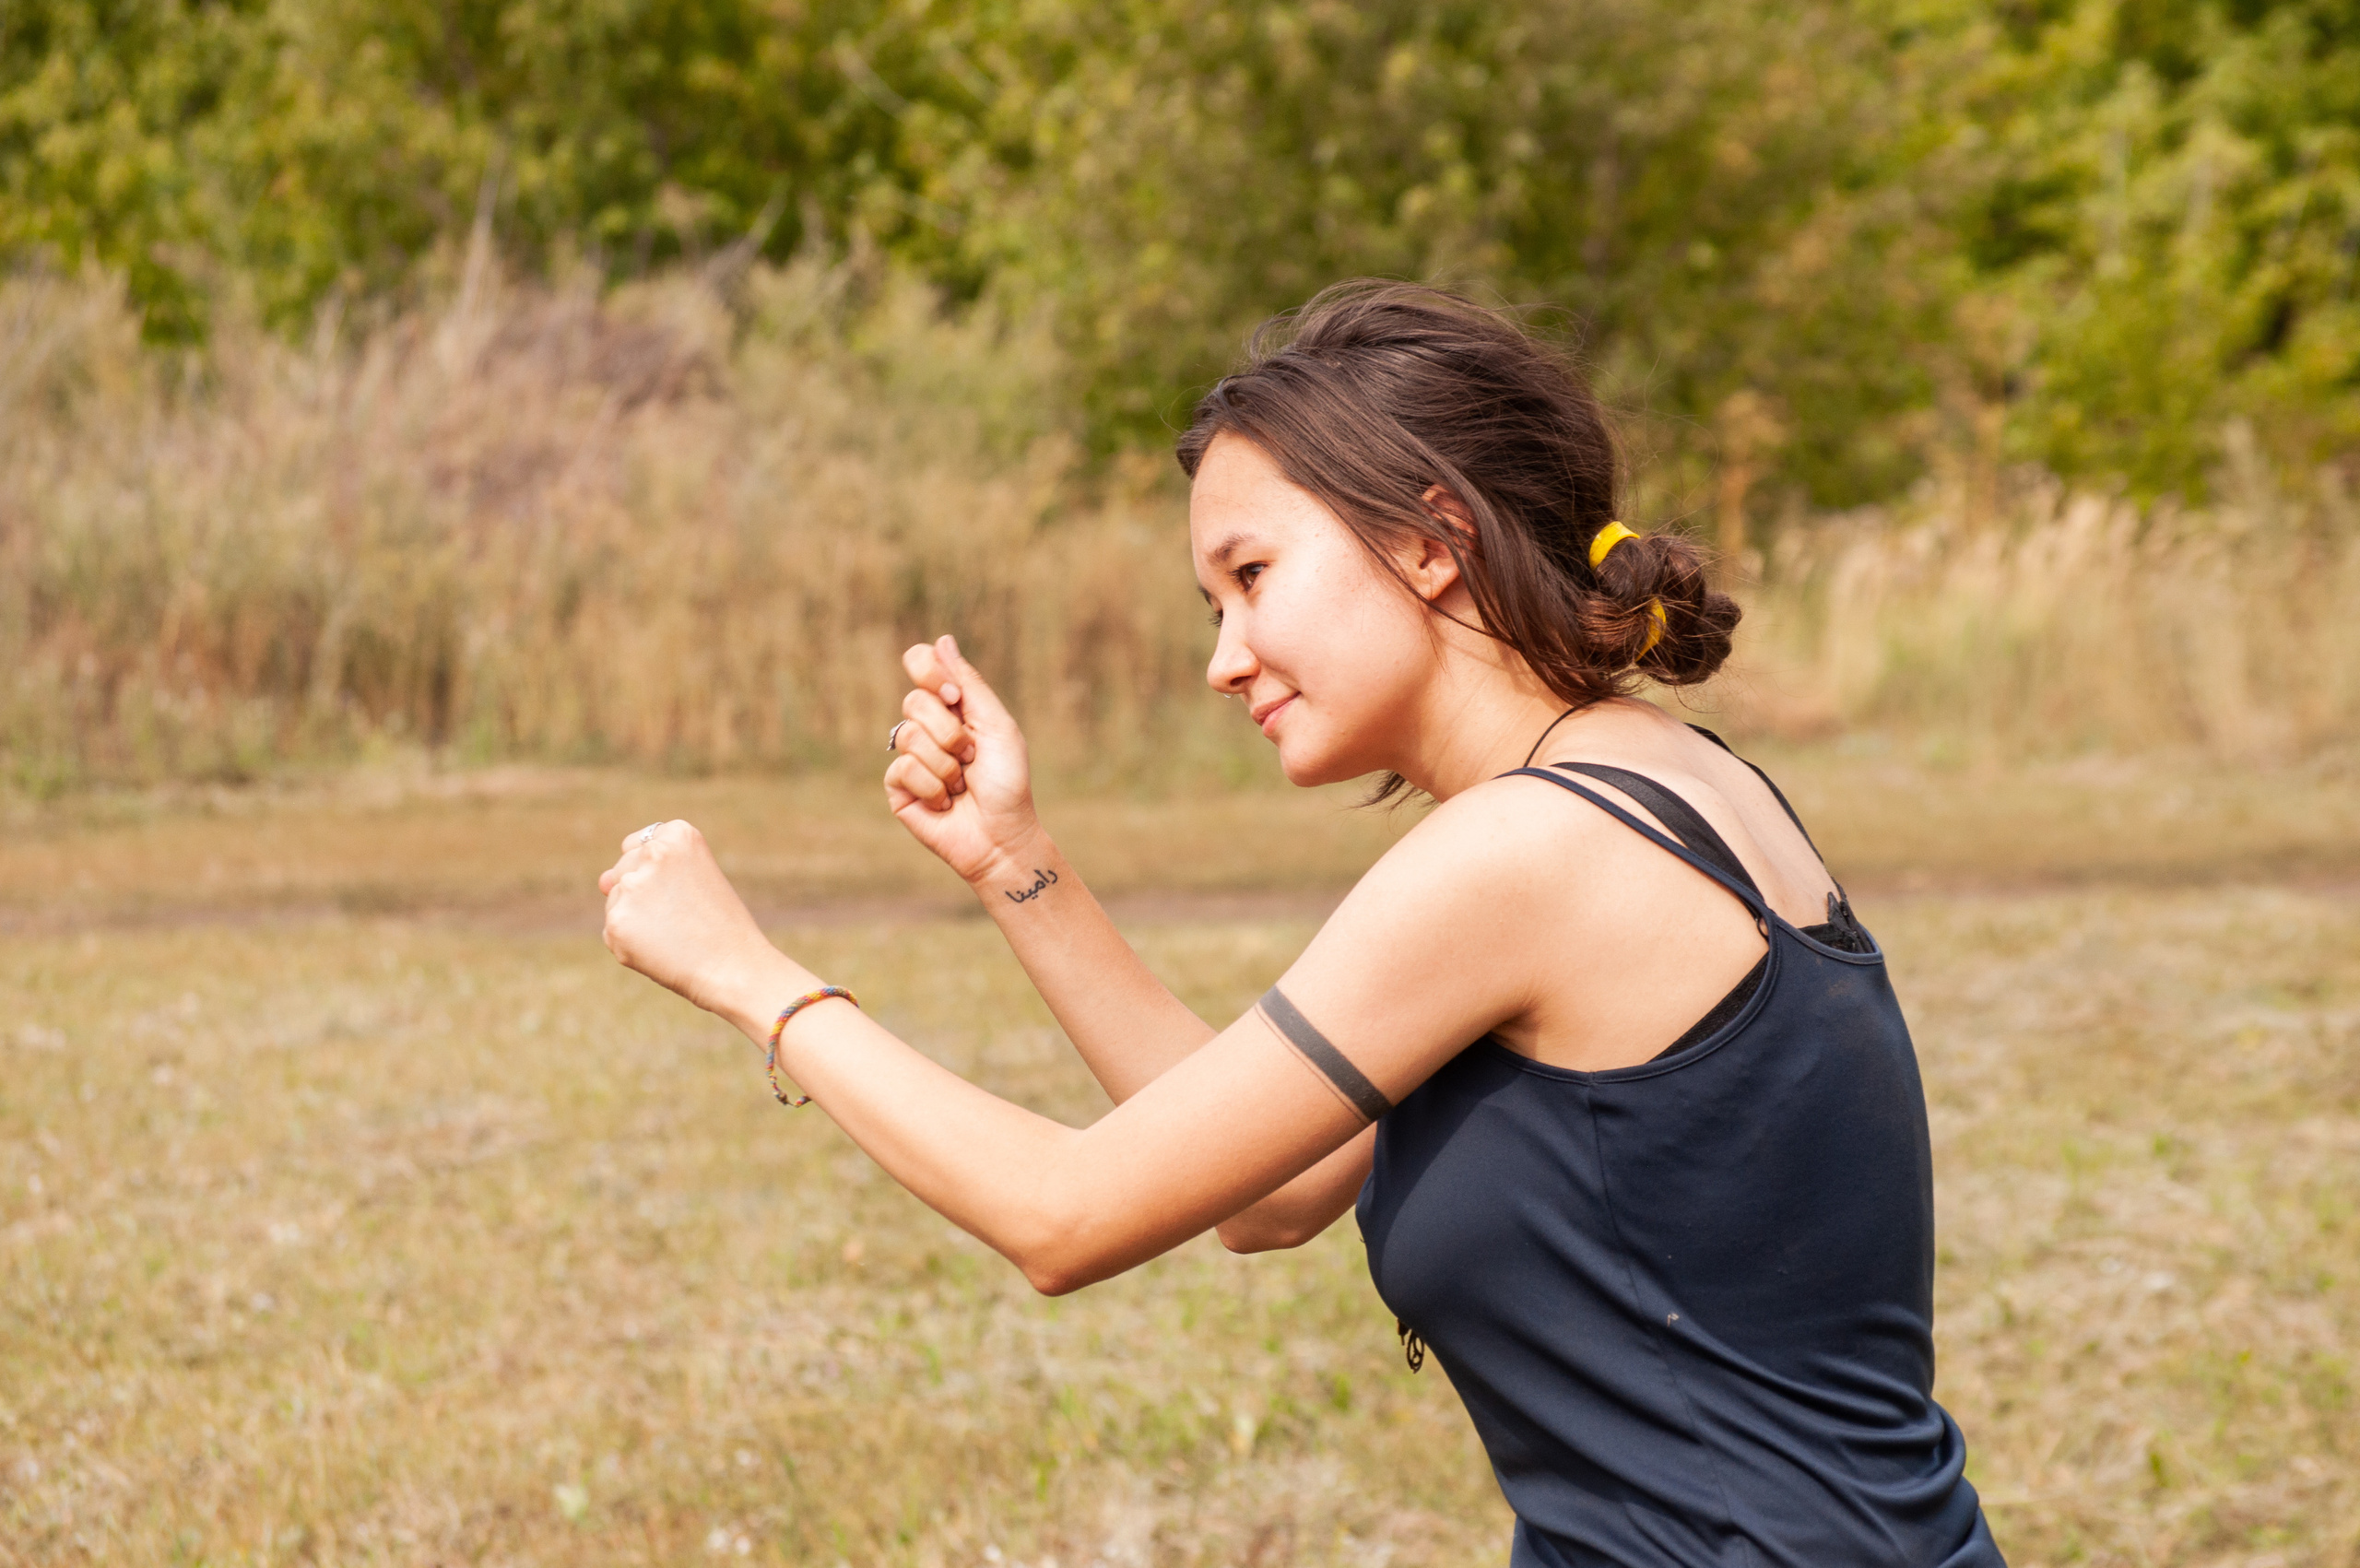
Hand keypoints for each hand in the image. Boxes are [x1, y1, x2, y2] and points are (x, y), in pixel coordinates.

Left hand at [599, 821, 790, 1024]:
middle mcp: (653, 853)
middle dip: (645, 894)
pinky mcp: (617, 921)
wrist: (733, 967)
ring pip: (616, 901)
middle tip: (683, 916)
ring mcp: (632, 887)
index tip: (683, 890)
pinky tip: (661, 949)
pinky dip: (631, 944)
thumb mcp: (693, 878)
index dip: (660, 873)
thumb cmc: (720, 925)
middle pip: (625, 870)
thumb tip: (601, 882)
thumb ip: (646, 869)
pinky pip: (613, 931)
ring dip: (637, 918)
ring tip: (675, 933)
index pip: (642, 845)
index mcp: (678, 834)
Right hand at [886, 635, 1045, 884]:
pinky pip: (903, 768)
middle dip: (951, 732)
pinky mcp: (898, 787)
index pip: (920, 663)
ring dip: (946, 765)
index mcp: (952, 706)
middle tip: (971, 756)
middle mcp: (927, 726)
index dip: (930, 673)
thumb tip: (942, 640)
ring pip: (908, 736)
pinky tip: (946, 802)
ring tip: (962, 785)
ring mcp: (909, 756)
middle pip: (914, 701)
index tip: (953, 697)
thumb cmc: (1007, 782)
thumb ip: (969, 684)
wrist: (1002, 836)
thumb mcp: (997, 726)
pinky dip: (933, 787)